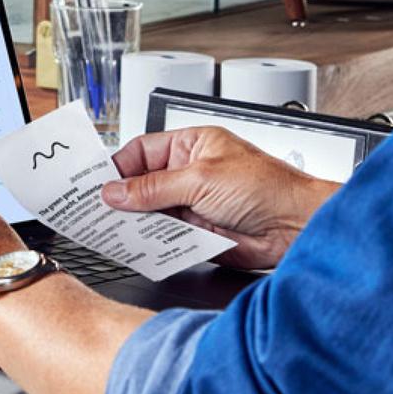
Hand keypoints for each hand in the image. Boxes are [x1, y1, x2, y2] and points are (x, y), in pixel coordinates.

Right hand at [102, 128, 337, 269]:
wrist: (297, 227)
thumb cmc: (267, 188)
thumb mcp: (202, 179)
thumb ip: (154, 188)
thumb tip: (116, 191)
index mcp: (191, 146)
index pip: (142, 151)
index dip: (118, 167)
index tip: (95, 184)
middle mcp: (190, 174)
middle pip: (142, 185)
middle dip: (122, 199)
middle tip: (95, 211)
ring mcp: (193, 205)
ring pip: (151, 214)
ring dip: (135, 224)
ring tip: (111, 232)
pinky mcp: (198, 233)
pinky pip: (165, 238)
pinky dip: (151, 244)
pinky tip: (138, 248)